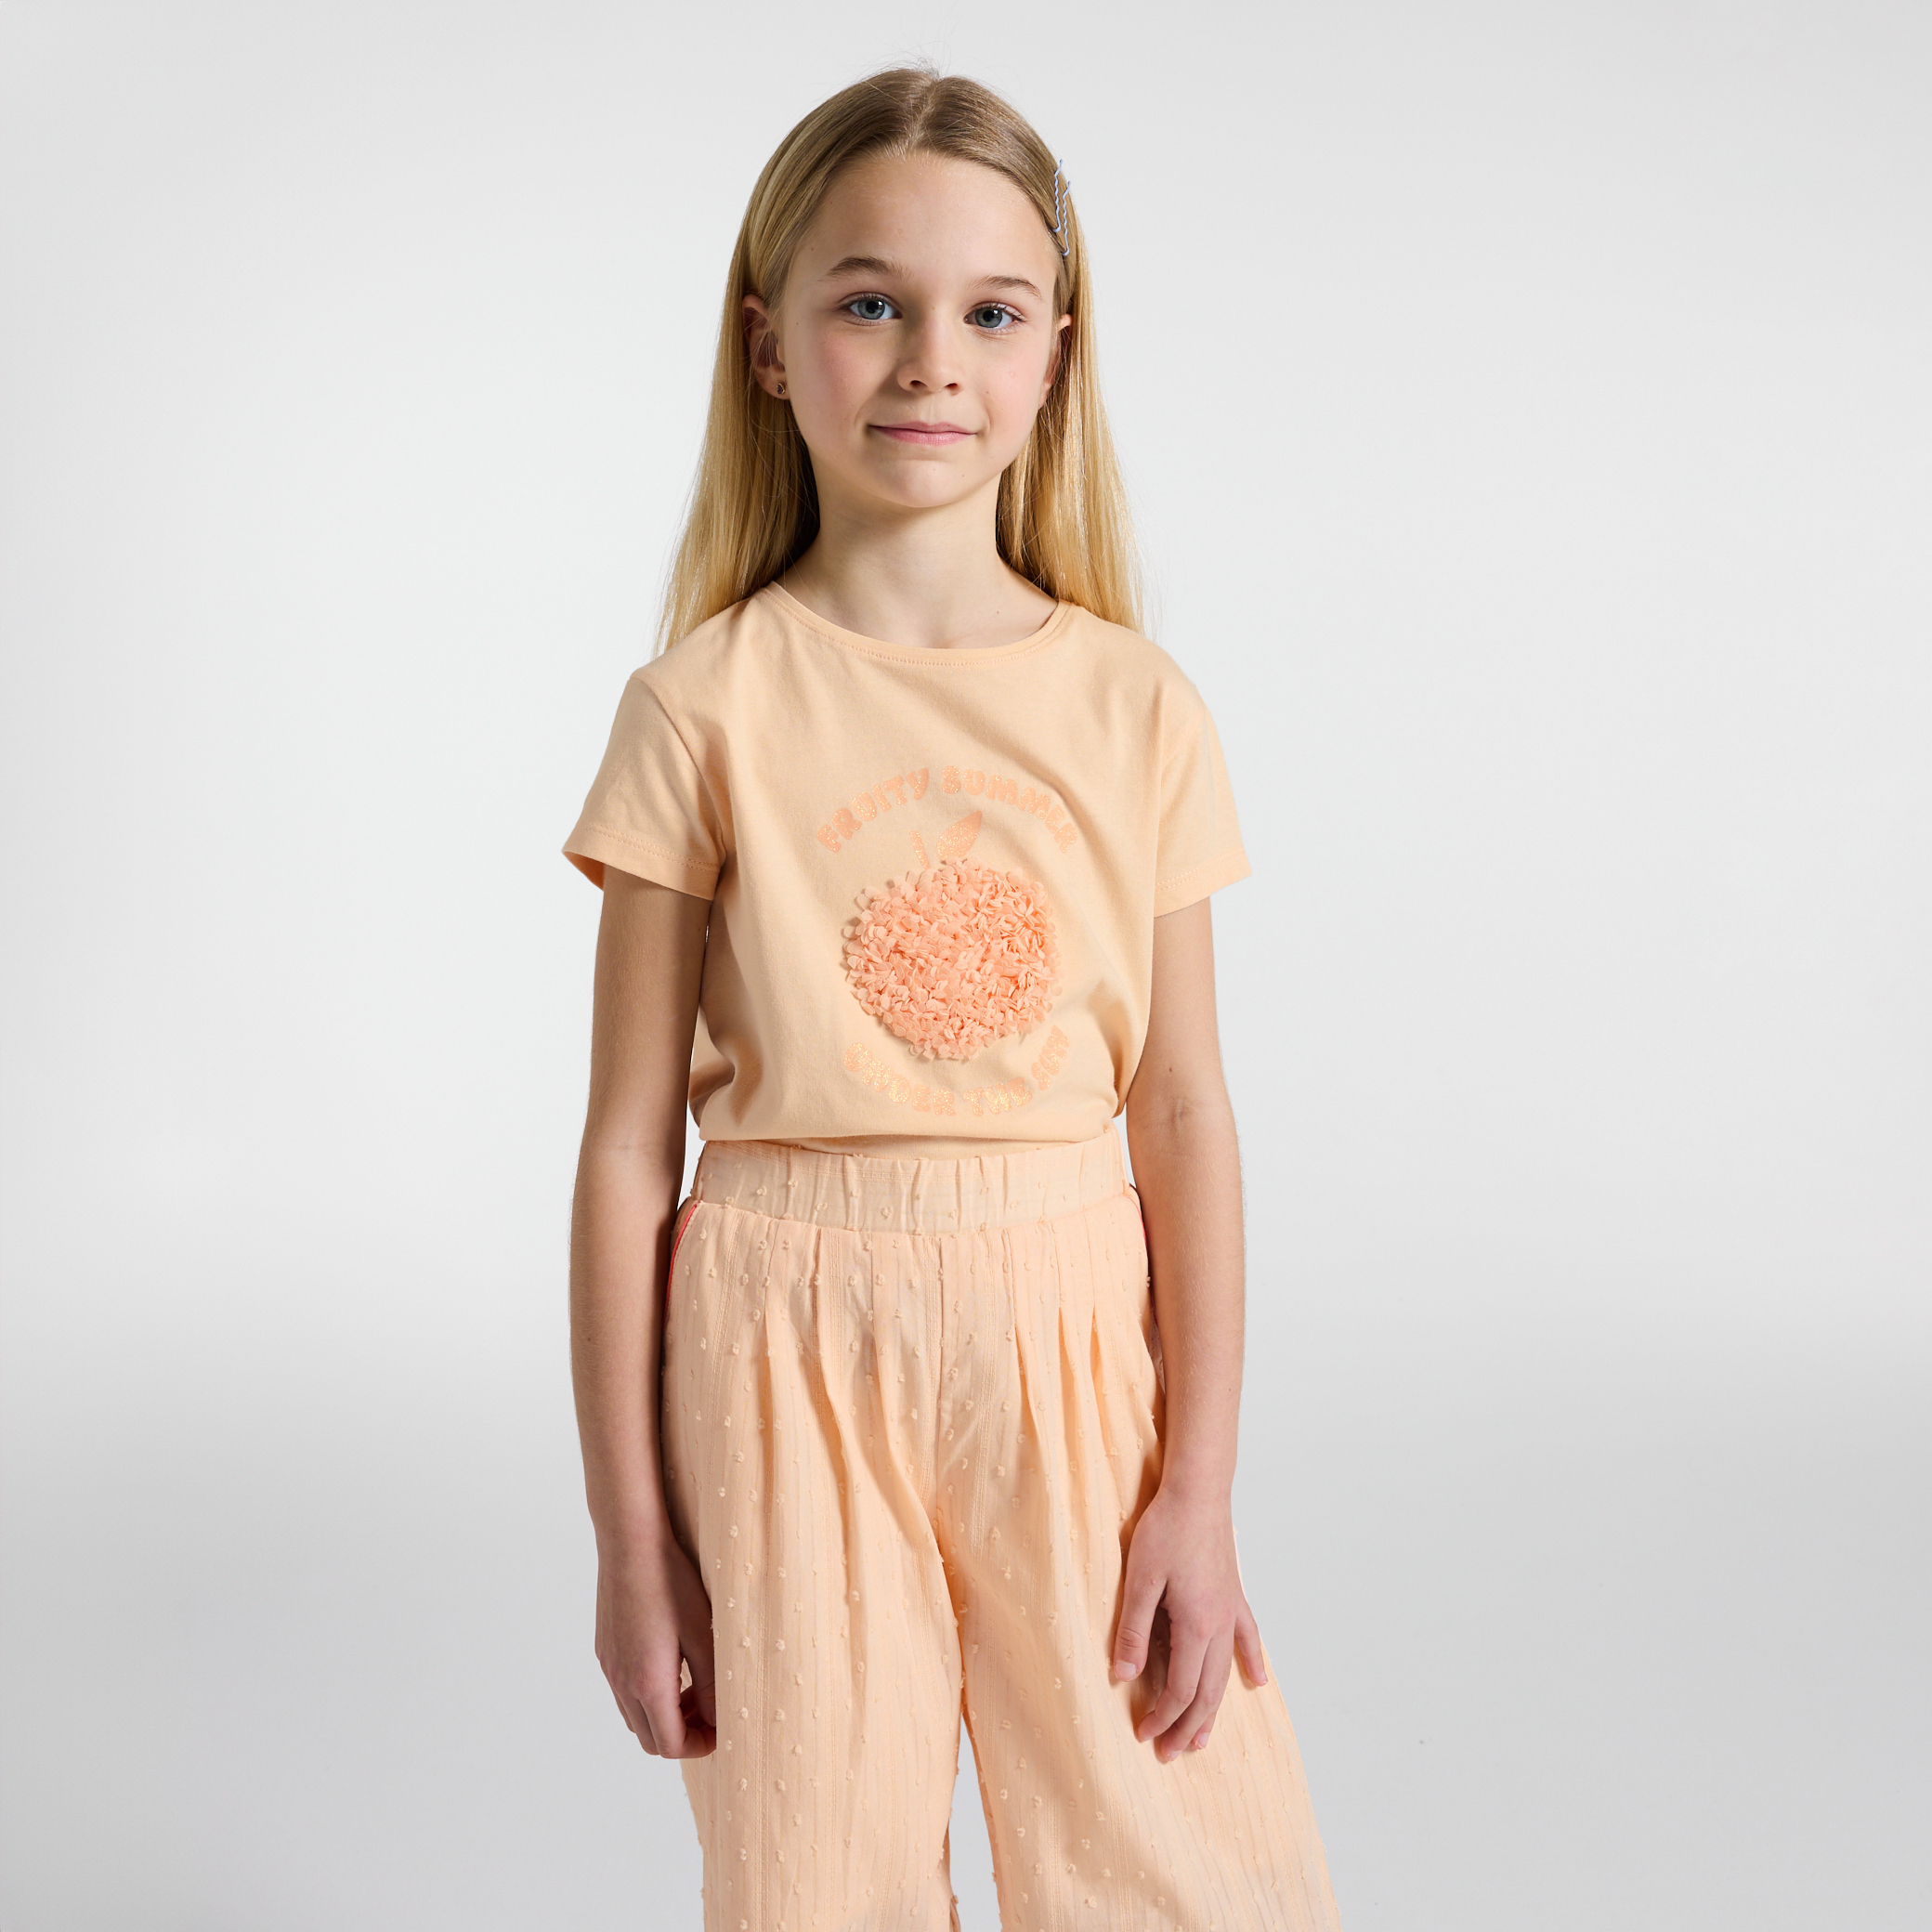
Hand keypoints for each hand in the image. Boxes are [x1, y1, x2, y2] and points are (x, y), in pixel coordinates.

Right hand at [594, 1530, 717, 1757]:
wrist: (630, 1544)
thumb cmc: (671, 1584)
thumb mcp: (703, 1634)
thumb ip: (713, 1684)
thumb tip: (720, 1720)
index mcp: (647, 1684)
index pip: (671, 1746)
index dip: (700, 1746)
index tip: (722, 1728)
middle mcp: (621, 1683)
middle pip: (651, 1740)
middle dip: (683, 1734)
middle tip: (710, 1709)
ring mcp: (609, 1668)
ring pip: (635, 1718)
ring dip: (664, 1716)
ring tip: (693, 1686)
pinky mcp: (604, 1651)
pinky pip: (623, 1692)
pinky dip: (648, 1695)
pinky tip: (670, 1663)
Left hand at [1110, 1482, 1268, 1761]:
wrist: (1198, 1492)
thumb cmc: (1167, 1530)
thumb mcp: (1140, 1579)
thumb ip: (1133, 1629)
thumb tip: (1124, 1676)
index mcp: (1196, 1626)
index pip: (1180, 1688)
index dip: (1162, 1717)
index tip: (1142, 1734)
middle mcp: (1220, 1626)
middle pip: (1205, 1691)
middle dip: (1186, 1725)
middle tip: (1169, 1752)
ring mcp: (1231, 1611)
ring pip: (1225, 1674)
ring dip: (1213, 1708)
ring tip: (1202, 1737)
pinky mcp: (1234, 1595)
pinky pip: (1247, 1639)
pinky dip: (1250, 1663)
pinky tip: (1256, 1682)